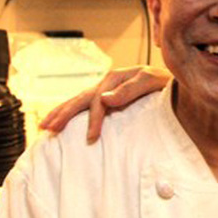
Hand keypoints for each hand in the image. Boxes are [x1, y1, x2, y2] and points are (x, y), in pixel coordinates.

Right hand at [38, 65, 171, 141]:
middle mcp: (106, 83)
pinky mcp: (106, 97)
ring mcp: (104, 90)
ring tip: (44, 126)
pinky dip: (70, 112)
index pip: (97, 102)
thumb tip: (104, 98)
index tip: (91, 139)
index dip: (93, 120)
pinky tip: (61, 121)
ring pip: (77, 101)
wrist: (173, 81)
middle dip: (63, 114)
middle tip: (47, 129)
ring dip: (61, 113)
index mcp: (115, 79)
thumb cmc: (165, 83)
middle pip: (79, 99)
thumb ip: (130, 90)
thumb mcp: (151, 81)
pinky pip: (84, 105)